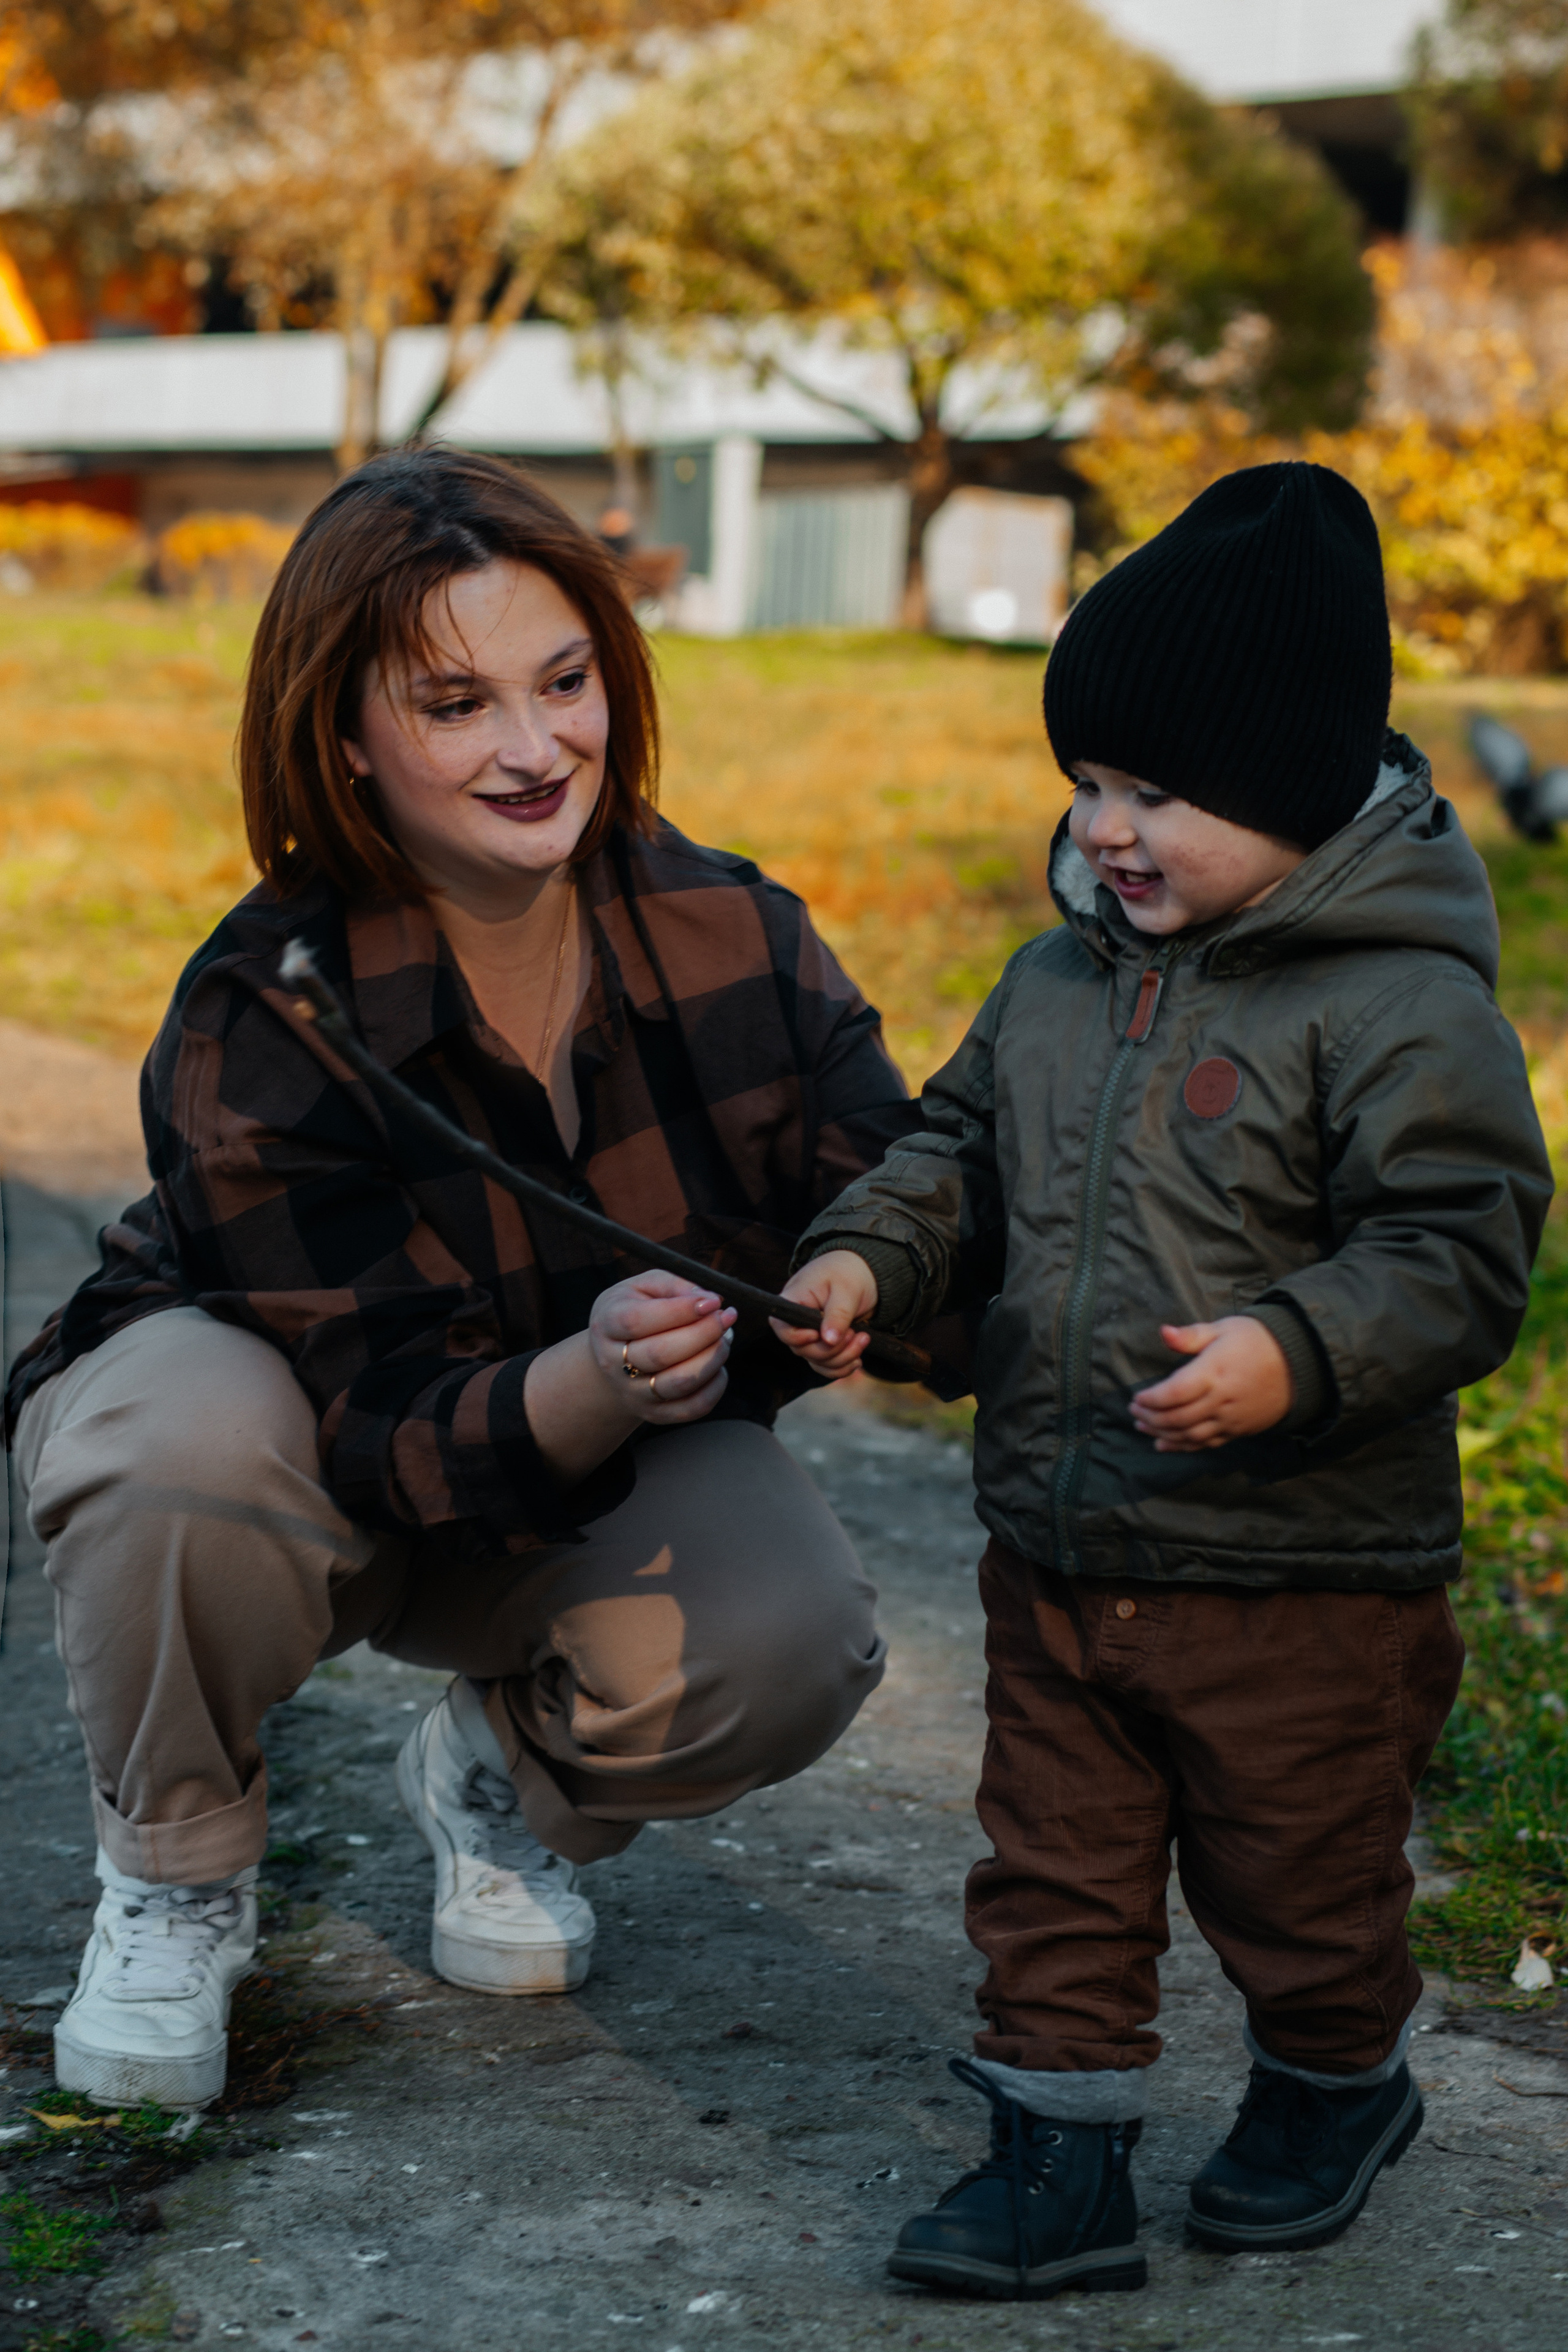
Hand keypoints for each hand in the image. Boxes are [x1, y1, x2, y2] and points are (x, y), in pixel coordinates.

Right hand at [524, 1272, 735, 1485]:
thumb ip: (675, 1285)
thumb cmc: (637, 1311)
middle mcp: (613, 1362)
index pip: (638, 1320)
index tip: (713, 1302)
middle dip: (704, 1333)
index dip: (680, 1311)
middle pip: (660, 1354)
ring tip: (724, 1338)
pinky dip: (716, 1386)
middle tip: (726, 1317)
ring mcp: (633, 1393)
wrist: (615, 1357)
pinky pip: (693, 1407)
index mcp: (607, 1323)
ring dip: (713, 1358)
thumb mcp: (646, 1286)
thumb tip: (711, 1299)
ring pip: (680, 1382)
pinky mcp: (656, 1414)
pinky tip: (718, 1365)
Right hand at [771, 1251, 879, 1379]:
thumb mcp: (846, 1289)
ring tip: (864, 1340)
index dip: (799, 1339)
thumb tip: (828, 1340)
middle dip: (833, 1350)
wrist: (865, 1272)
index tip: (820, 1335)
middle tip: (858, 1334)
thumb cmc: (850, 1272)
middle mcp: (797, 1321)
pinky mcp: (824, 1344)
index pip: (782, 1328)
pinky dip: (842, 1366)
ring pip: (817, 1361)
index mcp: (794, 1300)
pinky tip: (858, 1359)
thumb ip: (837, 1315)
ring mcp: (810, 1335)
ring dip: (842, 1359)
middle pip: (803, 1350)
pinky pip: (826, 1365)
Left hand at [1129, 1316, 1291, 1452]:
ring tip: (1143, 1427)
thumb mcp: (1224, 1329)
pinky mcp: (1239, 1430)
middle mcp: (1221, 1399)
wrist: (1298, 1363)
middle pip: (1177, 1418)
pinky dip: (1183, 1447)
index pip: (1174, 1393)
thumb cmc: (1257, 1340)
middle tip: (1134, 1412)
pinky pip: (1207, 1443)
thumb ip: (1191, 1335)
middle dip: (1151, 1417)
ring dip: (1162, 1433)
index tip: (1136, 1397)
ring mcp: (1231, 1418)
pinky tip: (1164, 1444)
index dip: (1151, 1399)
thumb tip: (1164, 1332)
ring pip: (1189, 1435)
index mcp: (1214, 1372)